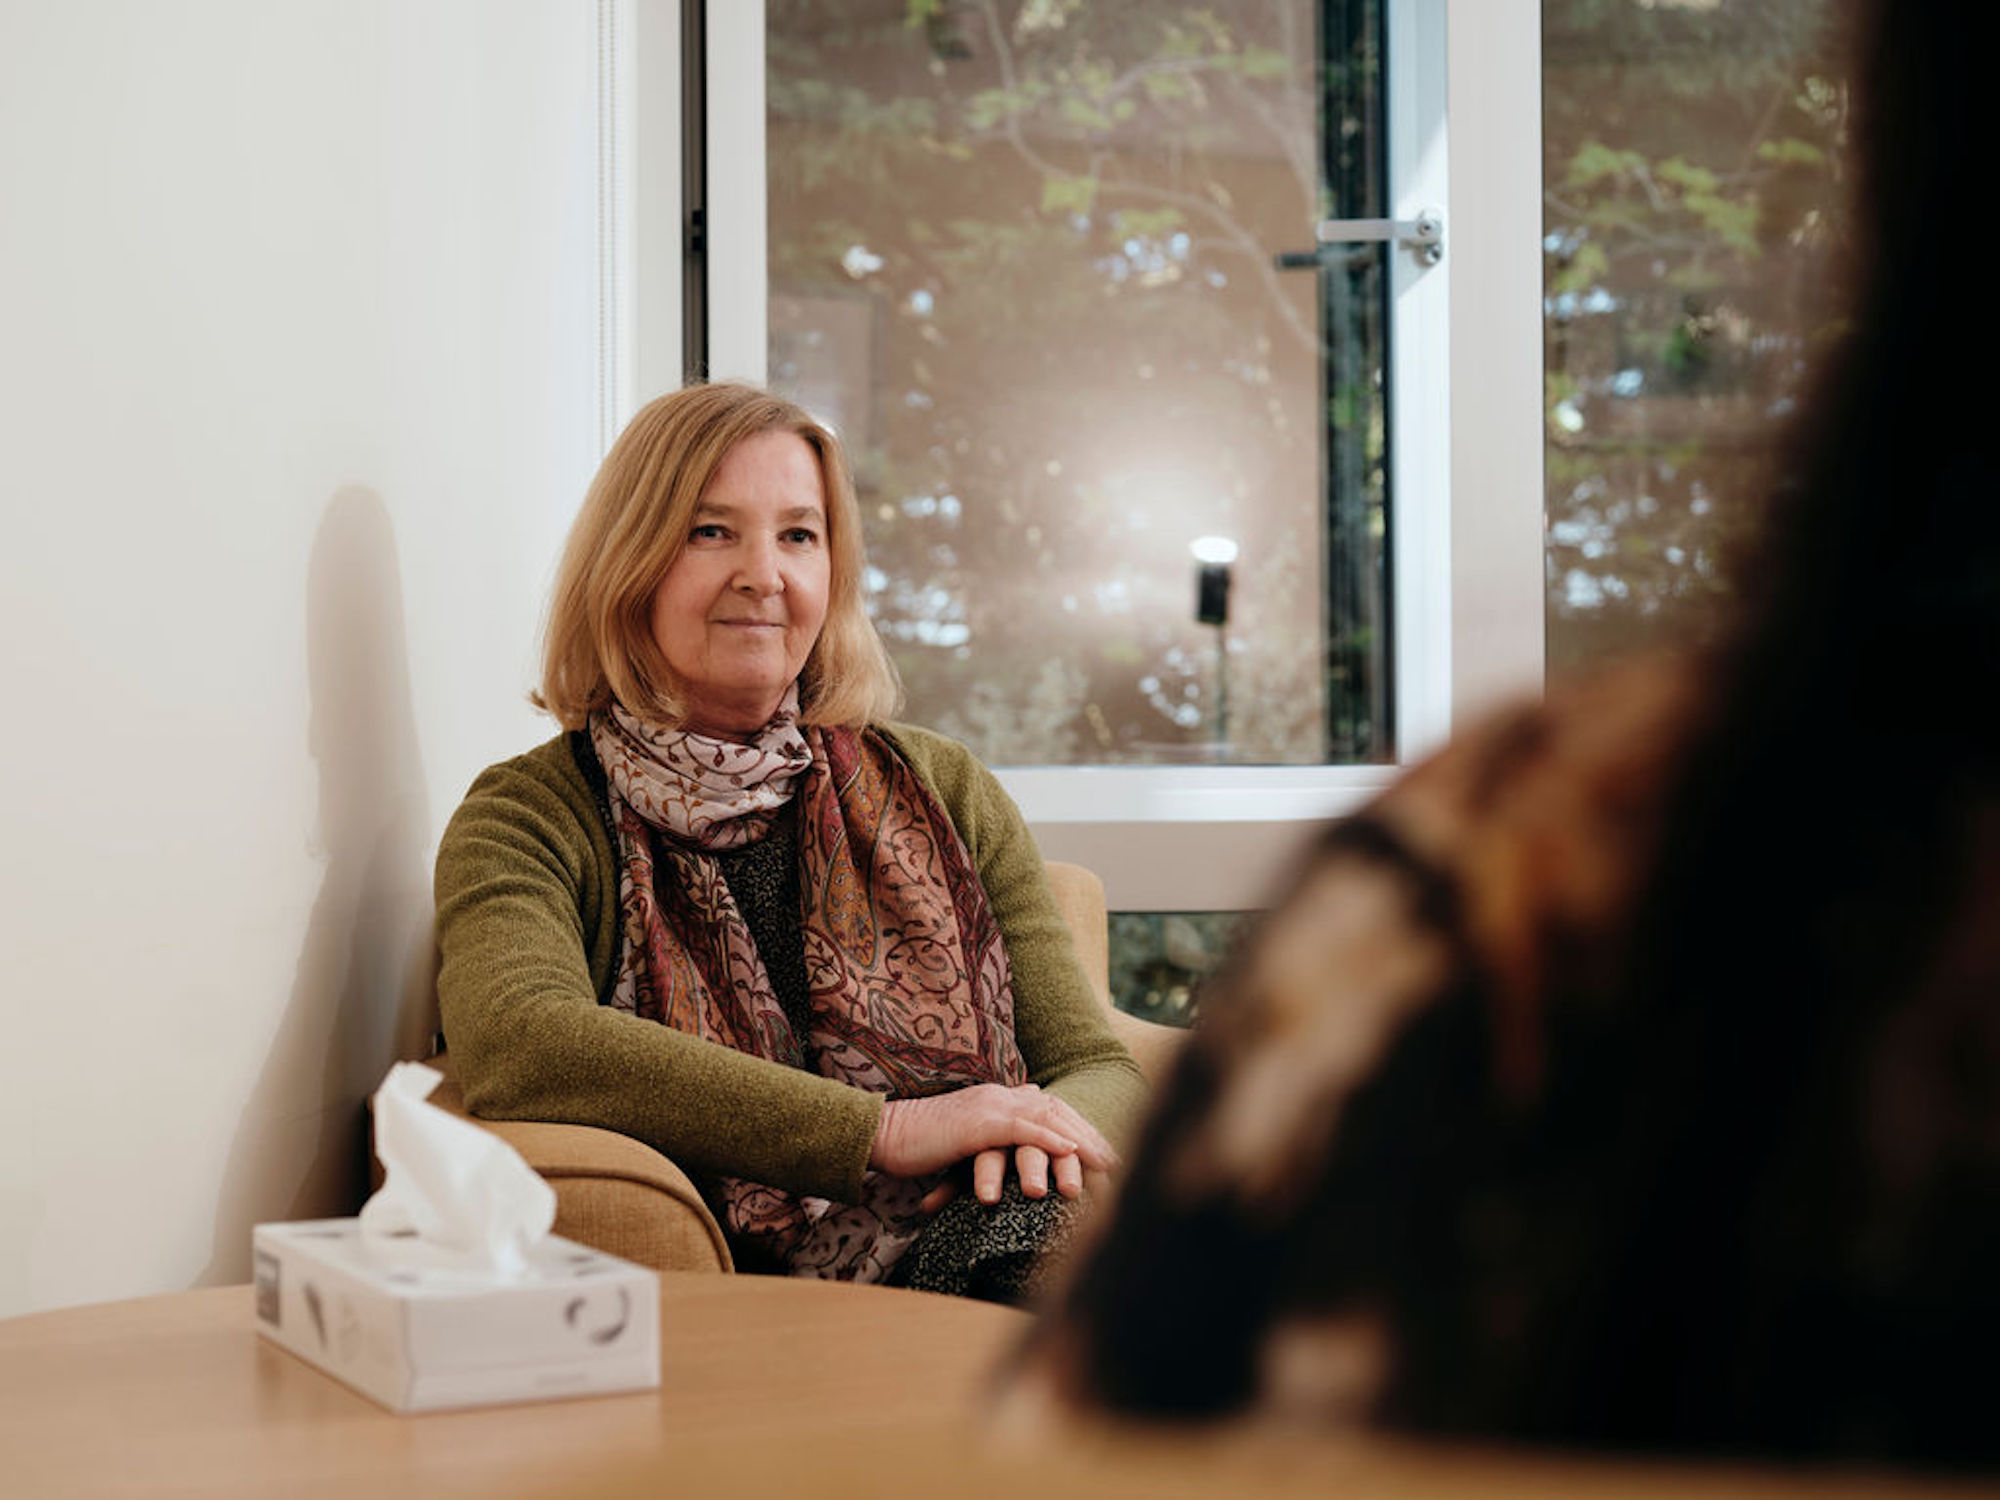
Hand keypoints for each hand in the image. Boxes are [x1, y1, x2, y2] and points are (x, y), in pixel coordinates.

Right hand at [870, 1084, 1117, 1207]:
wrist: (885, 1135)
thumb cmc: (920, 1146)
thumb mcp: (964, 1143)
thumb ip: (991, 1144)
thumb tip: (1012, 1158)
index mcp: (998, 1099)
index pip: (1050, 1111)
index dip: (1080, 1132)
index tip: (1105, 1155)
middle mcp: (1000, 1095)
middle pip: (1058, 1111)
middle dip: (1091, 1136)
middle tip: (1119, 1161)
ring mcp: (990, 1105)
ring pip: (1047, 1118)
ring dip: (1081, 1141)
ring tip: (1107, 1163)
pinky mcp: (978, 1122)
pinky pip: (1023, 1128)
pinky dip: (1050, 1140)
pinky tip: (1072, 1153)